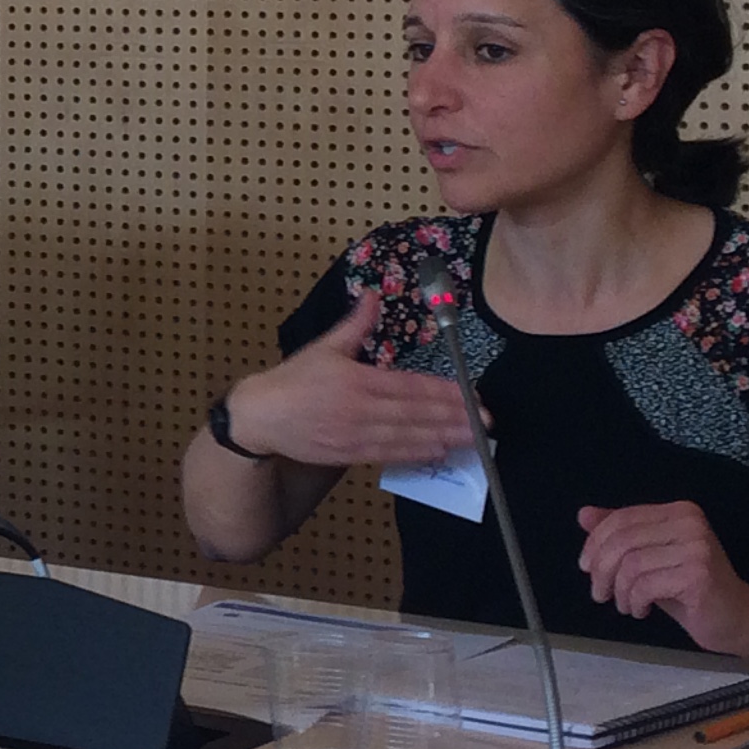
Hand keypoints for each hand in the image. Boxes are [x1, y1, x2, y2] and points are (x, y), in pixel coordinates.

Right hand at [221, 291, 478, 467]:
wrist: (261, 417)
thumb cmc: (293, 380)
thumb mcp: (323, 347)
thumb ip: (355, 324)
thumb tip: (372, 294)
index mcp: (355, 379)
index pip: (410, 386)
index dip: (444, 392)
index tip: (472, 394)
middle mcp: (359, 408)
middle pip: (416, 414)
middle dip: (455, 419)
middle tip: (487, 422)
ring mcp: (355, 434)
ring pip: (409, 437)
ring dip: (444, 439)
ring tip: (473, 440)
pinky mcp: (350, 454)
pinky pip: (391, 455)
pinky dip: (418, 454)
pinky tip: (439, 452)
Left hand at [576, 501, 748, 666]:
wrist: (741, 618)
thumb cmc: (692, 589)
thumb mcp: (651, 557)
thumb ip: (622, 534)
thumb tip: (584, 514)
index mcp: (679, 511)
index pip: (622, 519)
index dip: (595, 543)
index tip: (586, 567)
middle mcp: (690, 523)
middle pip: (622, 540)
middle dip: (601, 570)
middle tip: (599, 593)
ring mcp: (697, 548)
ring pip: (631, 565)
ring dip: (619, 591)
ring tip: (625, 605)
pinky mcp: (698, 575)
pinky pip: (645, 585)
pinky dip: (634, 600)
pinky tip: (640, 610)